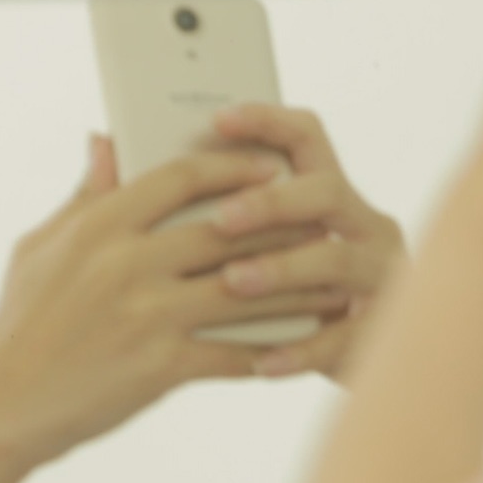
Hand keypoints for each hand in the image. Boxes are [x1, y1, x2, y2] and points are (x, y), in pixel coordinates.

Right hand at [0, 136, 350, 463]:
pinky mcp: (162, 366)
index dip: (233, 167)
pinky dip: (271, 349)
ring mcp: (148, 316)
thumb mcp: (39, 248)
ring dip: (296, 286)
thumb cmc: (19, 324)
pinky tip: (298, 345)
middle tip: (320, 218)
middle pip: (228, 229)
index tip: (268, 167)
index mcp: (98, 227)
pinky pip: (234, 351)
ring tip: (331, 283)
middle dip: (282, 221)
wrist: (5, 406)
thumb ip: (84, 195)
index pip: (180, 177)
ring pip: (245, 289)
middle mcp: (128, 264)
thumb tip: (104, 141)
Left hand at [206, 105, 407, 380]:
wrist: (368, 363)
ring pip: (337, 260)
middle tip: (222, 217)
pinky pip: (342, 338)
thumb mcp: (248, 247)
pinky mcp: (380, 331)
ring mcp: (378, 276)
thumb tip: (102, 145)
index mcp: (327, 195)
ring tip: (235, 281)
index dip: (267, 122)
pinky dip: (300, 350)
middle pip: (325, 191)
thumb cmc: (281, 298)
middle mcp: (362, 226)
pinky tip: (261, 362)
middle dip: (272, 201)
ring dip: (283, 269)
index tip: (218, 119)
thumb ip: (187, 203)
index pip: (305, 138)